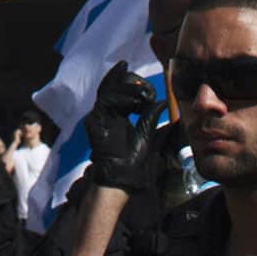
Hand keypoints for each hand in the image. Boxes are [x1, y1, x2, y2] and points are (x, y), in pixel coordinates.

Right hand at [87, 61, 157, 192]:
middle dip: (129, 81)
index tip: (147, 87)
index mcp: (116, 114)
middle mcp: (105, 113)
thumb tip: (161, 101)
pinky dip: (121, 97)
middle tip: (146, 86)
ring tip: (144, 93)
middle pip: (112, 86)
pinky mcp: (95, 121)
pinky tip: (135, 102)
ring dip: (128, 88)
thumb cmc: (133, 159)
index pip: (118, 90)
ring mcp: (98, 116)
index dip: (130, 82)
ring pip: (109, 90)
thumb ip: (150, 116)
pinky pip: (106, 101)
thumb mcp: (146, 133)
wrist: (122, 175)